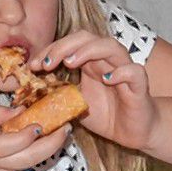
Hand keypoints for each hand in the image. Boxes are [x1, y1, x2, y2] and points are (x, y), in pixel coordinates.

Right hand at [0, 97, 69, 170]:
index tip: (41, 125)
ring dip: (42, 149)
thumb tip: (21, 113)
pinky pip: (11, 166)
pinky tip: (34, 139)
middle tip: (67, 127)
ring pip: (21, 165)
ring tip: (59, 129)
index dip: (25, 137)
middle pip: (22, 160)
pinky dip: (25, 153)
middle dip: (49, 146)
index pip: (3, 145)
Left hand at [40, 31, 155, 149]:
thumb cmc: (107, 116)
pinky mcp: (139, 85)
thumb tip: (32, 92)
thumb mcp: (75, 103)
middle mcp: (107, 61)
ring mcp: (124, 70)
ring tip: (70, 63)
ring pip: (111, 46)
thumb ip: (58, 93)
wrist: (133, 133)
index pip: (70, 43)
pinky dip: (121, 71)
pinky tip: (107, 79)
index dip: (50, 50)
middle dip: (63, 46)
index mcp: (91, 62)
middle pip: (87, 37)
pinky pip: (134, 71)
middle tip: (46, 63)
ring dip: (88, 50)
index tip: (33, 66)